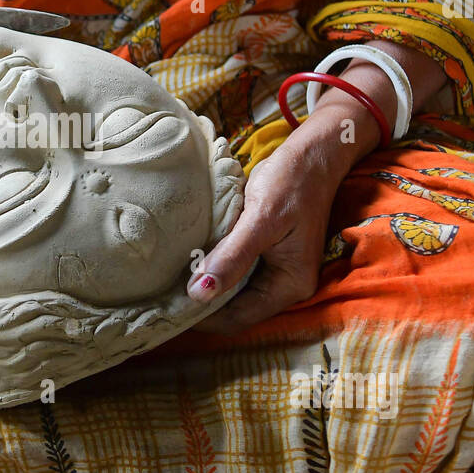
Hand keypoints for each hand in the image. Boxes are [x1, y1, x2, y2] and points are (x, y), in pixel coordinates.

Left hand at [188, 128, 341, 331]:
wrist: (312, 154)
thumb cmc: (291, 182)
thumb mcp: (261, 218)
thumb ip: (233, 257)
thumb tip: (198, 294)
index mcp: (291, 285)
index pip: (239, 318)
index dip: (203, 317)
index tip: (168, 308)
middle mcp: (285, 285)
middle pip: (235, 309)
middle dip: (201, 304)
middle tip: (161, 295)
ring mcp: (274, 270)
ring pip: (231, 291)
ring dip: (205, 285)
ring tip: (168, 280)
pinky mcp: (264, 254)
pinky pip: (234, 270)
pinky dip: (213, 267)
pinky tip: (188, 259)